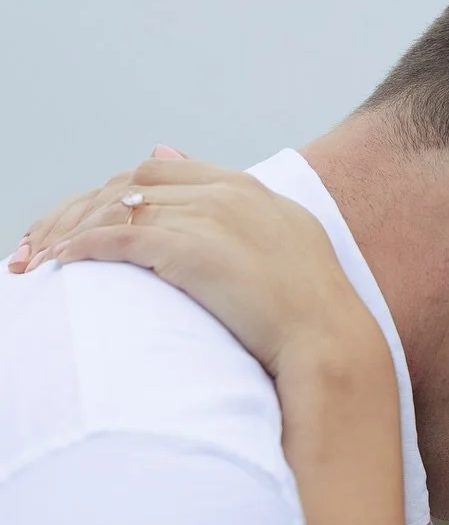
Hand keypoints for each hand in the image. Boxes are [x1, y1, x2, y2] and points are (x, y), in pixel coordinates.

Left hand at [8, 154, 383, 383]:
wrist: (336, 351)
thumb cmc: (317, 325)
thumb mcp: (284, 256)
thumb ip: (242, 223)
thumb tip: (185, 180)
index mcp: (253, 193)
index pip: (166, 172)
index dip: (122, 194)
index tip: (91, 220)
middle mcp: (228, 194)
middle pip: (132, 183)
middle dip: (81, 208)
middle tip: (45, 240)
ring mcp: (210, 217)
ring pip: (117, 206)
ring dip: (69, 228)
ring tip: (36, 256)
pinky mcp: (190, 248)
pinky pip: (117, 237)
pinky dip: (80, 246)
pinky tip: (58, 262)